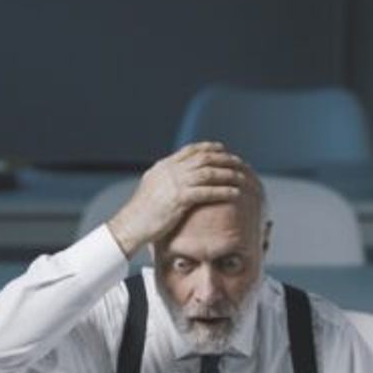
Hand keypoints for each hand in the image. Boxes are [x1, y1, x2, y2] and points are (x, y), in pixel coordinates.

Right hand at [106, 142, 248, 254]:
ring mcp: (174, 183)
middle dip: (224, 159)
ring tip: (242, 177)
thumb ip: (164, 179)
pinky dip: (223, 191)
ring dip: (227, 174)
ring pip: (208, 173)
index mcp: (164, 166)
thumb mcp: (152, 188)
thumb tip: (174, 178)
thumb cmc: (141, 213)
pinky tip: (234, 193)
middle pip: (203, 158)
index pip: (190, 151)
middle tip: (238, 162)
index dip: (208, 148)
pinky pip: (207, 191)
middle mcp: (170, 171)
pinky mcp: (179, 198)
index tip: (222, 149)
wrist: (130, 225)